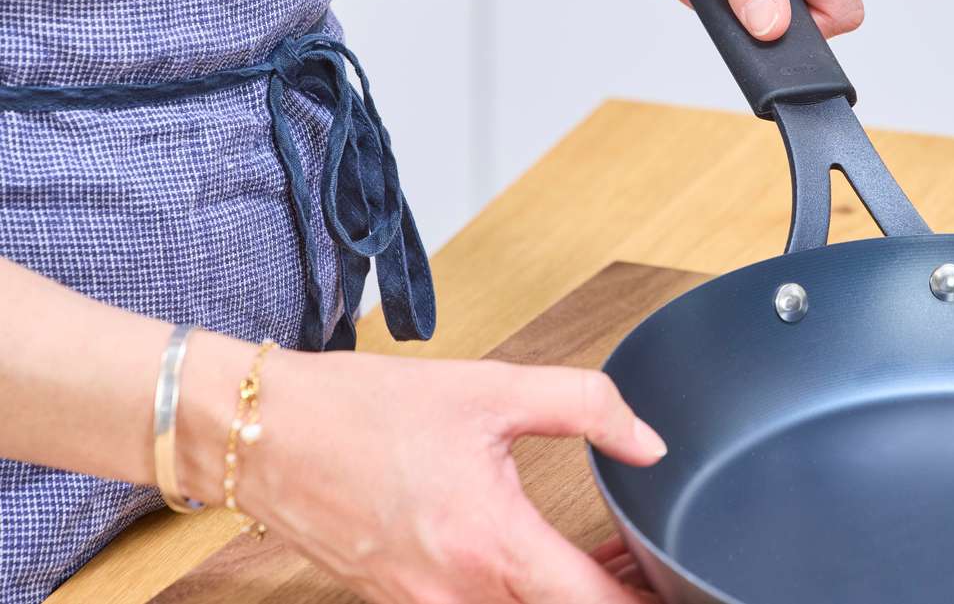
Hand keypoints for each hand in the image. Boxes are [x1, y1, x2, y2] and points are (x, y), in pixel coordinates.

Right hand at [180, 342, 665, 603]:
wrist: (261, 432)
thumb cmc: (361, 411)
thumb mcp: (489, 388)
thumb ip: (585, 406)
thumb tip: (647, 442)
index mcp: (489, 542)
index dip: (644, 597)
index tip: (673, 579)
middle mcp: (456, 595)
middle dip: (611, 594)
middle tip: (641, 560)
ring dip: (563, 594)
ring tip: (596, 555)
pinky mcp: (400, 602)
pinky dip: (516, 590)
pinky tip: (530, 549)